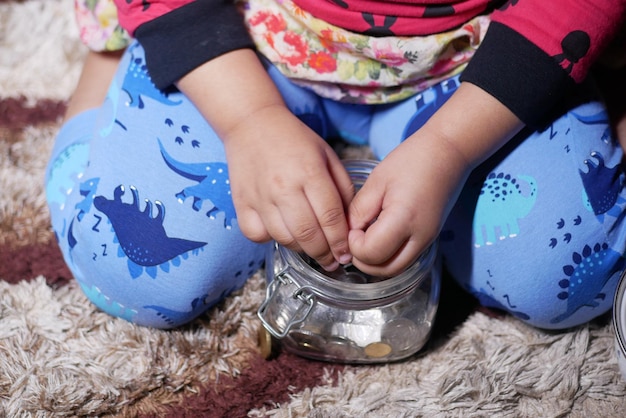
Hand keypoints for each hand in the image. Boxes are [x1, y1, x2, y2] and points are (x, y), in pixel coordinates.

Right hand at [223, 104, 354, 269]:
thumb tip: (349, 225)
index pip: (330, 217)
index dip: (341, 242)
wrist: (252, 123)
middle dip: (324, 254)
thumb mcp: (328, 156)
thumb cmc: (295, 140)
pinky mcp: (241, 203)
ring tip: (311, 248)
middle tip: (332, 262)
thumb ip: (342, 189)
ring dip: (302, 250)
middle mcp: (283, 187)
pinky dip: (270, 239)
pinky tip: (281, 232)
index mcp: (310, 172)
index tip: (347, 254)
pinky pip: (257, 235)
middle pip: (308, 234)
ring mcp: (260, 197)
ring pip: (284, 239)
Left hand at [347, 82, 523, 276]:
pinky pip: (404, 260)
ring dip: (376, 261)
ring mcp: (428, 240)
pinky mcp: (429, 239)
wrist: (448, 153)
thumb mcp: (377, 181)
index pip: (371, 253)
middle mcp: (420, 237)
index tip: (352, 226)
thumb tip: (349, 233)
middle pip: (384, 270)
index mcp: (404, 219)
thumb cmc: (411, 160)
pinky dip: (388, 257)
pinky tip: (380, 237)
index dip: (354, 245)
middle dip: (363, 259)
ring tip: (366, 237)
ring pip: (395, 269)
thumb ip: (359, 210)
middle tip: (355, 236)